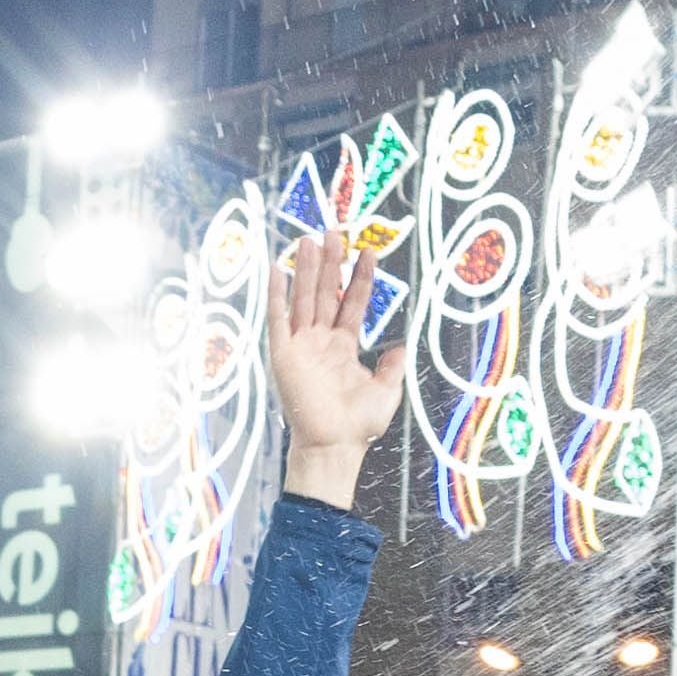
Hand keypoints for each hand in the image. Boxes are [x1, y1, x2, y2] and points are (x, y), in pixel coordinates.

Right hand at [266, 224, 400, 507]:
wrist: (334, 444)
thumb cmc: (359, 424)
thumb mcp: (387, 391)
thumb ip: (392, 366)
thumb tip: (400, 345)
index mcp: (342, 347)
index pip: (351, 303)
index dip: (360, 278)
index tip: (367, 252)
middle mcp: (320, 341)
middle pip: (325, 292)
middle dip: (331, 262)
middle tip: (335, 231)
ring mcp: (300, 345)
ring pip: (303, 298)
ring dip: (305, 269)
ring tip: (309, 239)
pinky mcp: (283, 354)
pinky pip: (278, 319)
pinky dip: (276, 295)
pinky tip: (276, 270)